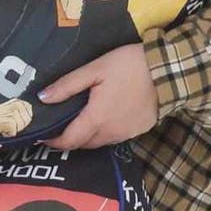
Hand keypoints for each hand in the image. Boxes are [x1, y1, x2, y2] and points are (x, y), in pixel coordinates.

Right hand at [0, 99, 32, 136]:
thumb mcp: (4, 109)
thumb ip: (16, 110)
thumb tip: (27, 115)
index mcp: (15, 101)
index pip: (29, 109)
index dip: (23, 117)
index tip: (15, 120)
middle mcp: (15, 105)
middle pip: (27, 120)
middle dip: (19, 126)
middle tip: (7, 124)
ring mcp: (12, 113)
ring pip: (21, 127)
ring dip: (12, 130)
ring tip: (3, 126)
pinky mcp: (8, 122)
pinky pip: (15, 132)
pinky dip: (8, 134)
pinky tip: (1, 130)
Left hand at [38, 44, 159, 149]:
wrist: (168, 70)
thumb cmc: (128, 67)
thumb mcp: (94, 69)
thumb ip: (67, 85)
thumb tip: (42, 98)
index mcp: (96, 119)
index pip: (68, 141)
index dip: (53, 141)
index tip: (42, 136)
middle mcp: (110, 133)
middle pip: (83, 144)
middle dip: (68, 139)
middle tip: (59, 126)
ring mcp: (126, 134)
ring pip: (99, 143)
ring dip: (87, 137)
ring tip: (79, 122)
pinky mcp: (139, 130)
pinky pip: (115, 137)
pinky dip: (104, 132)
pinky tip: (103, 118)